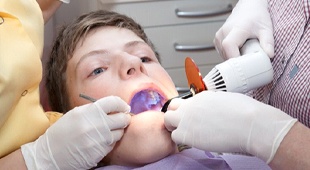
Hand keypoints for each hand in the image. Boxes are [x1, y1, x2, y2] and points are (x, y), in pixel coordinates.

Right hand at [21, 96, 130, 169]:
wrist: (50, 154)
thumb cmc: (62, 132)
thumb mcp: (75, 114)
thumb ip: (94, 109)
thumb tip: (114, 106)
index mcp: (87, 112)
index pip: (113, 102)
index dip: (121, 104)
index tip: (123, 107)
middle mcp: (95, 124)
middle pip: (122, 118)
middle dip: (124, 117)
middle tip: (122, 118)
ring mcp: (98, 140)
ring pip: (120, 132)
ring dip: (117, 131)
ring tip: (108, 131)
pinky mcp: (99, 152)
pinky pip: (112, 144)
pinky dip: (110, 142)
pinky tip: (101, 141)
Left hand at [164, 91, 296, 162]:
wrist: (250, 124)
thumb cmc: (247, 113)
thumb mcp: (228, 100)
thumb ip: (215, 104)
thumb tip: (215, 109)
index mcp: (202, 96)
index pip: (184, 102)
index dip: (186, 111)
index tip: (191, 118)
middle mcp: (191, 105)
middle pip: (171, 107)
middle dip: (174, 116)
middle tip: (183, 126)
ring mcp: (187, 118)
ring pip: (167, 120)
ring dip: (175, 128)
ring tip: (188, 135)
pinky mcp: (187, 133)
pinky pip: (174, 136)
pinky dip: (181, 140)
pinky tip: (193, 142)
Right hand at [214, 0, 273, 58]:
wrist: (248, 9)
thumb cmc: (256, 17)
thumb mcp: (266, 29)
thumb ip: (268, 42)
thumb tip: (269, 56)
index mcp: (236, 28)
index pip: (229, 45)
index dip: (234, 57)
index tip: (243, 64)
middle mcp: (224, 32)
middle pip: (226, 53)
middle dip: (237, 61)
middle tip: (248, 60)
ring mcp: (219, 36)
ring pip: (223, 55)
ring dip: (233, 58)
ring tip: (244, 52)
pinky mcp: (217, 40)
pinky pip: (222, 53)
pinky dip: (230, 55)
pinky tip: (238, 51)